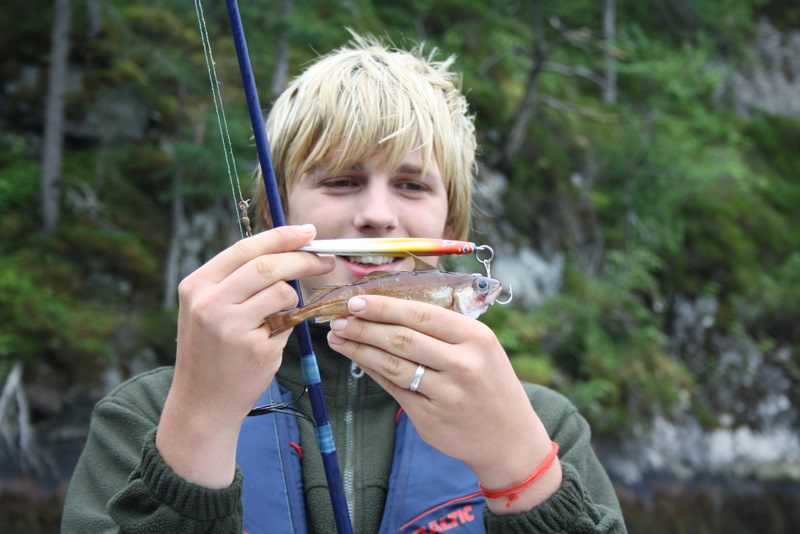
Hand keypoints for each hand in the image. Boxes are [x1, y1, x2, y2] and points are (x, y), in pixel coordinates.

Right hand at [156, 224, 333, 487]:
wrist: (202, 403)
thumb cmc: (213, 351)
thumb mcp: (209, 309)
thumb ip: (238, 281)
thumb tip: (289, 251)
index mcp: (196, 285)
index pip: (245, 247)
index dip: (281, 236)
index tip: (308, 232)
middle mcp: (209, 302)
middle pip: (268, 265)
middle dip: (303, 259)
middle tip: (326, 260)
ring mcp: (230, 326)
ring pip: (282, 292)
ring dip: (293, 299)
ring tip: (281, 314)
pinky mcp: (253, 348)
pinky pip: (286, 323)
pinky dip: (287, 325)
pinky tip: (271, 340)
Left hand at [327, 295, 561, 512]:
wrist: (509, 437)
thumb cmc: (490, 383)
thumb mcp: (482, 347)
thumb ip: (444, 329)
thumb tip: (390, 307)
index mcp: (476, 338)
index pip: (421, 314)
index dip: (384, 306)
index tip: (357, 301)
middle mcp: (463, 365)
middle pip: (402, 338)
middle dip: (364, 326)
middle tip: (338, 319)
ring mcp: (446, 395)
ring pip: (393, 364)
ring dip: (360, 349)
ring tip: (339, 338)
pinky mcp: (430, 419)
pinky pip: (394, 389)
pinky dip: (372, 371)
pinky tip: (358, 359)